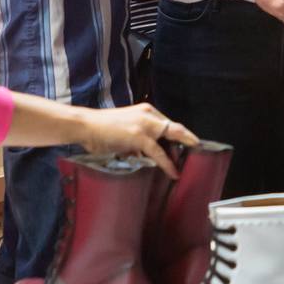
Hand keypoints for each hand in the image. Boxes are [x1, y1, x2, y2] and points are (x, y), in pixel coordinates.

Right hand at [73, 102, 198, 176]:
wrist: (85, 126)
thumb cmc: (101, 129)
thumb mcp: (125, 129)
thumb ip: (138, 138)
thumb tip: (146, 154)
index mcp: (146, 110)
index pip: (168, 124)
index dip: (180, 136)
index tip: (189, 144)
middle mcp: (148, 114)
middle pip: (175, 129)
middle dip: (188, 141)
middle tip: (198, 152)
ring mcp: (145, 124)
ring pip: (172, 137)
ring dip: (181, 154)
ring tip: (188, 165)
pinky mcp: (140, 136)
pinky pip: (159, 153)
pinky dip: (167, 164)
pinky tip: (173, 173)